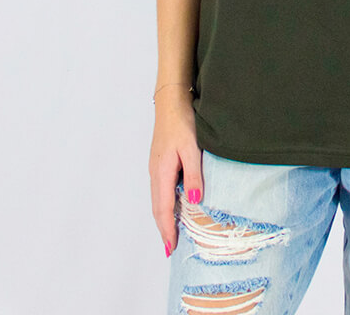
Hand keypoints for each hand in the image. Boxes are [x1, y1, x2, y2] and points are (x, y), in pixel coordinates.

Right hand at [149, 86, 203, 256]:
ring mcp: (156, 167)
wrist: (171, 102)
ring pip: (158, 198)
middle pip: (157, 206)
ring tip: (172, 232)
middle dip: (163, 228)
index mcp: (162, 172)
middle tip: (170, 247)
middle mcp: (155, 172)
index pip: (162, 208)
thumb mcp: (192, 149)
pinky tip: (172, 205)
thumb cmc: (182, 122)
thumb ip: (194, 175)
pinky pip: (160, 188)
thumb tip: (195, 201)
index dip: (167, 229)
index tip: (170, 247)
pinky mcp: (159, 161)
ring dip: (163, 216)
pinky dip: (164, 203)